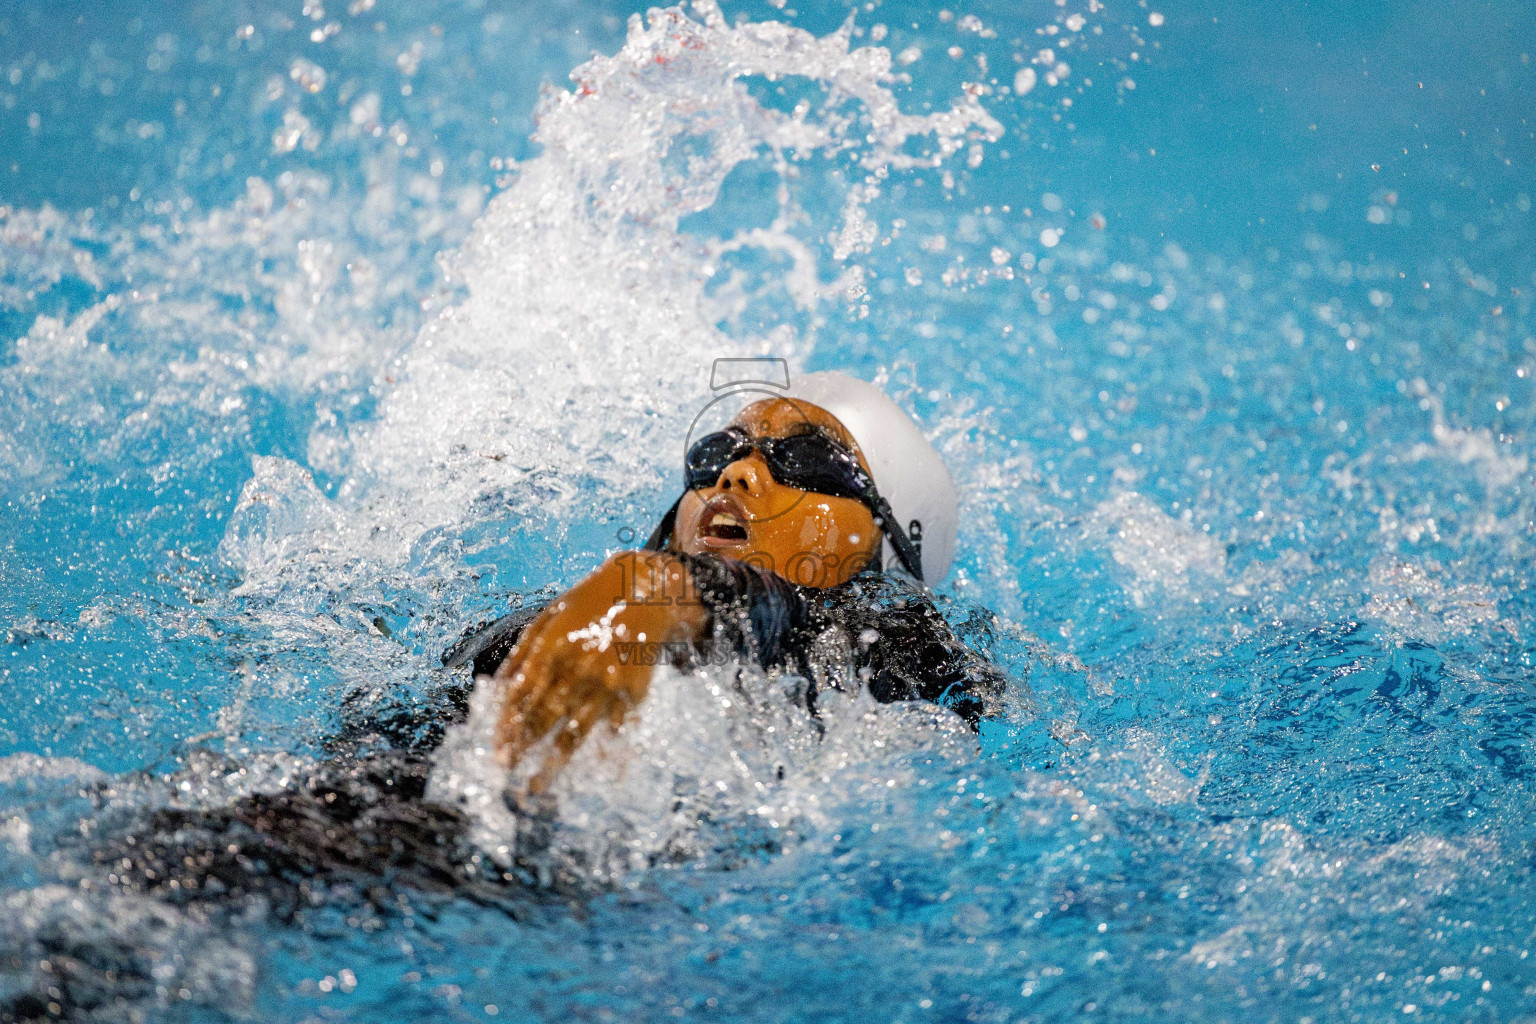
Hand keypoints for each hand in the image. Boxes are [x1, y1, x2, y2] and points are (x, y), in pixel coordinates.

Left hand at [491, 552, 706, 792]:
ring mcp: (606, 683)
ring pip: (574, 733)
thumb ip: (522, 652)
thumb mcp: (548, 617)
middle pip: (542, 720)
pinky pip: (614, 731)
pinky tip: (590, 775)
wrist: (642, 590)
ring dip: (552, 765)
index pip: (520, 699)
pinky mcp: (632, 692)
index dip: (505, 728)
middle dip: (521, 750)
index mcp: (551, 649)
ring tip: (535, 788)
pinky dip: (602, 754)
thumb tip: (498, 688)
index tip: (496, 751)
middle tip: (505, 774)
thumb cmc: (589, 604)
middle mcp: (576, 669)